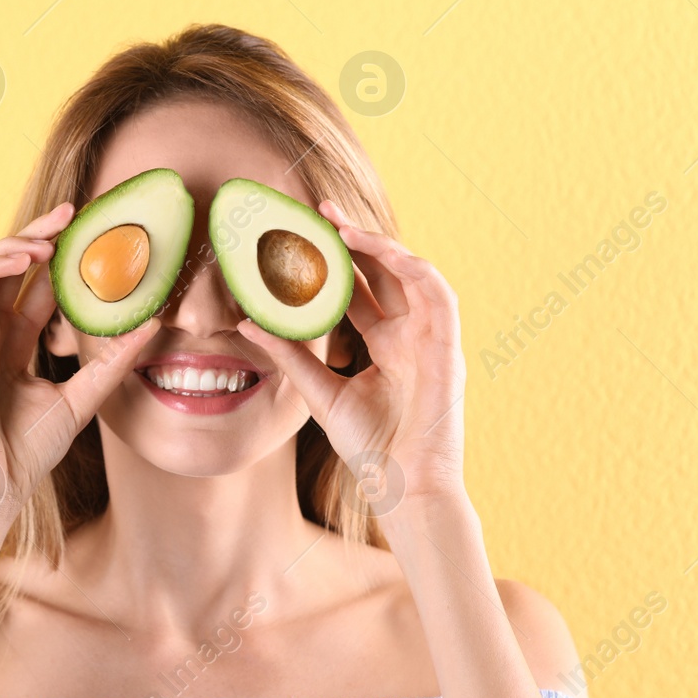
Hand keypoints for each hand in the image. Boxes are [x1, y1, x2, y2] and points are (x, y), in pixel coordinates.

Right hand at [0, 202, 159, 520]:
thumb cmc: (25, 454)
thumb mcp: (81, 399)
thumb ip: (110, 363)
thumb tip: (151, 326)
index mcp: (13, 345)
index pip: (34, 288)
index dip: (59, 257)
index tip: (91, 231)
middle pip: (8, 269)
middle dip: (38, 235)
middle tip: (75, 211)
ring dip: (14, 243)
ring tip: (51, 235)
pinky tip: (28, 257)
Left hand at [236, 200, 466, 506]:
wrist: (405, 489)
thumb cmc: (371, 449)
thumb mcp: (321, 393)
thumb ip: (291, 355)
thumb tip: (247, 323)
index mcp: (384, 345)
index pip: (358, 290)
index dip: (333, 261)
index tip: (299, 235)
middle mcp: (409, 335)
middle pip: (383, 273)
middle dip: (353, 238)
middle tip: (318, 209)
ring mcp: (431, 338)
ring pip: (410, 273)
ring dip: (380, 244)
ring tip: (341, 225)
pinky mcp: (449, 346)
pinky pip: (437, 293)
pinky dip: (411, 267)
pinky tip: (381, 250)